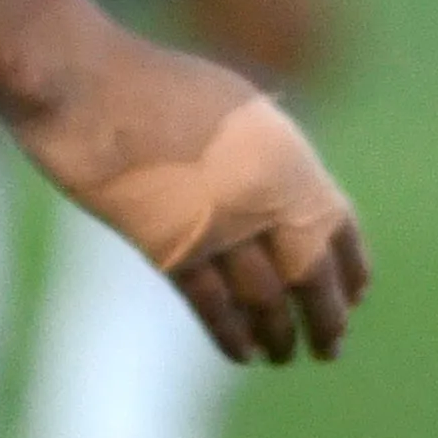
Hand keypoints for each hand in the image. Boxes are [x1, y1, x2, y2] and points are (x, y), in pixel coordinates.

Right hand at [28, 36, 365, 364]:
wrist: (81, 84)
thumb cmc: (145, 81)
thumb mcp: (226, 104)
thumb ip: (259, 151)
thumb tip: (277, 191)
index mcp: (286, 155)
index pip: (337, 227)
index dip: (350, 268)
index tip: (355, 296)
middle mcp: (264, 196)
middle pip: (310, 273)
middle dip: (325, 317)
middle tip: (330, 348)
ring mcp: (218, 225)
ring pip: (265, 298)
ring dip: (279, 334)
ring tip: (284, 356)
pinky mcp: (169, 248)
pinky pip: (211, 304)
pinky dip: (229, 334)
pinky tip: (241, 353)